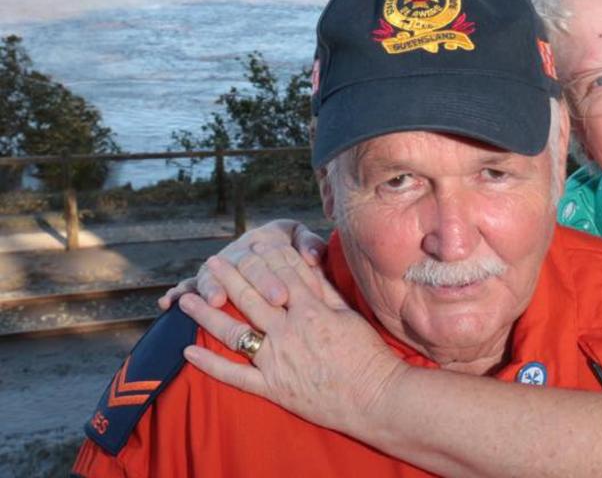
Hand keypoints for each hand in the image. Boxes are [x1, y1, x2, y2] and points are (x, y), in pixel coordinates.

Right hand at [158, 219, 327, 309]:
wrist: (268, 242)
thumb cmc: (289, 245)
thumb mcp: (299, 238)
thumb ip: (309, 244)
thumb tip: (314, 255)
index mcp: (264, 241)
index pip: (270, 258)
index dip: (276, 277)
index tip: (284, 296)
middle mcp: (238, 253)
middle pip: (245, 267)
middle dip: (256, 284)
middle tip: (268, 302)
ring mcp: (219, 267)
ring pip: (213, 275)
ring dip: (211, 288)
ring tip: (215, 301)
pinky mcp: (204, 279)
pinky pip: (187, 284)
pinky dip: (177, 291)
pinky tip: (167, 303)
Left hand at [177, 243, 405, 435]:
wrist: (375, 397)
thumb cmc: (368, 354)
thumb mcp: (349, 315)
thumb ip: (324, 290)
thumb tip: (307, 264)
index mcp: (311, 311)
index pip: (281, 276)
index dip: (265, 257)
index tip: (251, 243)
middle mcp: (289, 332)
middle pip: (251, 298)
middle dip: (229, 276)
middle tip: (212, 261)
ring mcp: (277, 361)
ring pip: (234, 332)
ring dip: (207, 315)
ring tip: (186, 300)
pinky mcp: (273, 388)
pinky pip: (235, 376)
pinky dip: (210, 365)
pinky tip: (188, 352)